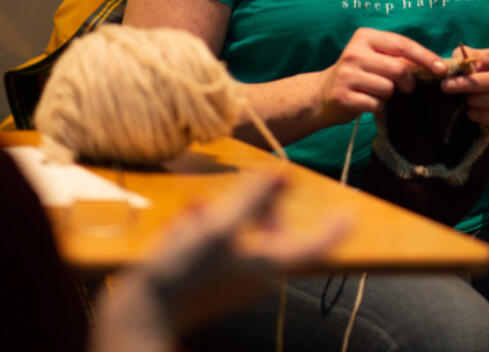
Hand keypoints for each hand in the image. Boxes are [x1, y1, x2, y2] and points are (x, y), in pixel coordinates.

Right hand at [95, 171, 348, 348]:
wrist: (138, 315)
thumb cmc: (183, 272)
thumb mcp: (220, 226)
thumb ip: (252, 198)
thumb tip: (284, 174)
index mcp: (266, 265)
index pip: (311, 246)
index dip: (331, 230)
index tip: (349, 214)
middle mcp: (254, 276)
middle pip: (270, 233)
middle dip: (255, 207)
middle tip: (243, 191)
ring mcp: (229, 280)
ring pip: (238, 235)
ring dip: (222, 215)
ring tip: (195, 212)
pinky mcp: (205, 280)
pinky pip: (214, 245)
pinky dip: (202, 229)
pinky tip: (182, 224)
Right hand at [316, 28, 446, 123]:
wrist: (322, 94)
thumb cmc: (358, 74)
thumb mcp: (374, 57)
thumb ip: (398, 57)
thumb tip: (434, 64)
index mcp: (364, 37)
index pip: (402, 44)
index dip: (425, 56)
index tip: (441, 68)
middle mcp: (354, 52)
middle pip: (397, 68)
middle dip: (408, 81)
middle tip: (407, 88)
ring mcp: (347, 74)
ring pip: (388, 88)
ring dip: (388, 95)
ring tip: (376, 92)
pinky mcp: (343, 96)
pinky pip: (375, 104)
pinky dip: (377, 107)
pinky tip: (366, 102)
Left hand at [440, 45, 488, 130]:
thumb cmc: (482, 69)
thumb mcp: (475, 58)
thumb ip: (466, 56)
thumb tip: (457, 61)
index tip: (477, 61)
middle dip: (469, 84)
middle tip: (446, 85)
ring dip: (474, 100)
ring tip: (463, 99)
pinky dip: (479, 115)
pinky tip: (469, 111)